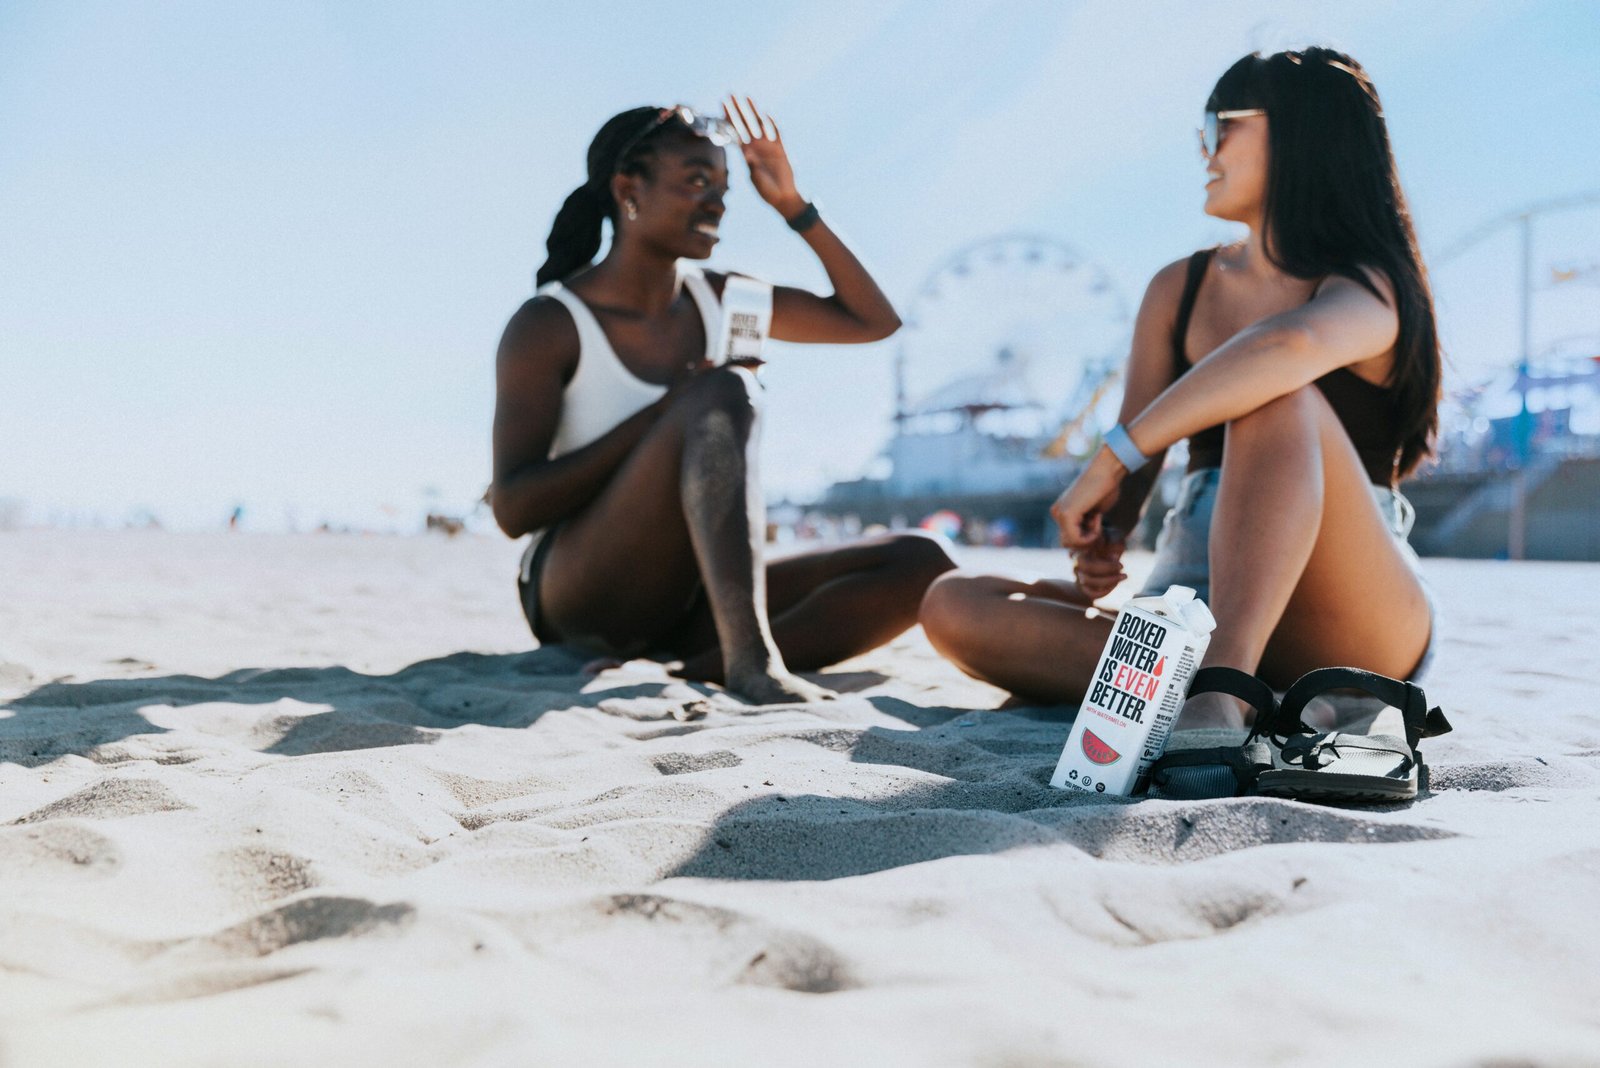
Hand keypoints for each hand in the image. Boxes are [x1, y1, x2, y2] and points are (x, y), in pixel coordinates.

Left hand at [723, 95, 804, 217]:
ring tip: (746, 97)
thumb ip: (753, 167)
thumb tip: (746, 154)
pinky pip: (774, 132)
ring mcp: (767, 146)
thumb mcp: (757, 180)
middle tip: (730, 94)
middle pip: (744, 124)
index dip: (728, 118)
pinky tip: (765, 113)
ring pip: (758, 124)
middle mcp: (754, 147)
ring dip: (752, 111)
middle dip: (737, 109)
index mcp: (745, 154)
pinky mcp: (780, 148)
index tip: (722, 105)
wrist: (783, 197)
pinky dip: (771, 123)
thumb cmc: (767, 191)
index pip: (734, 132)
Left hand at [1050, 447, 1124, 551]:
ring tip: (1098, 519)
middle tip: (1098, 525)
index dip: (1087, 539)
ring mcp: (1059, 513)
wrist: (1107, 470)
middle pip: (1069, 544)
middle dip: (1086, 541)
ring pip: (1073, 544)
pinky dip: (1092, 535)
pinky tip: (1097, 518)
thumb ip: (1084, 527)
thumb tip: (1081, 550)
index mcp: (1060, 512)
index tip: (1098, 523)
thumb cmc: (1105, 489)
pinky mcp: (1067, 514)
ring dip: (1090, 538)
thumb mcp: (1092, 513)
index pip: (1069, 540)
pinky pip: (1078, 539)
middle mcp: (1056, 513)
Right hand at [1072, 529, 1127, 600]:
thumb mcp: (1114, 537)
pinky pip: (1091, 593)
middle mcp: (1076, 564)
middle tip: (1123, 572)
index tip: (1121, 566)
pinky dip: (1104, 592)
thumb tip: (1113, 558)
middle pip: (1087, 578)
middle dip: (1108, 577)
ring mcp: (1078, 575)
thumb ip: (1113, 545)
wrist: (1106, 542)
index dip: (1106, 568)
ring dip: (1108, 584)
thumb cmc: (1110, 539)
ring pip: (1088, 586)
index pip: (1088, 565)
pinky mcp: (1084, 584)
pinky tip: (1115, 584)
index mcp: (1079, 551)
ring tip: (1122, 577)